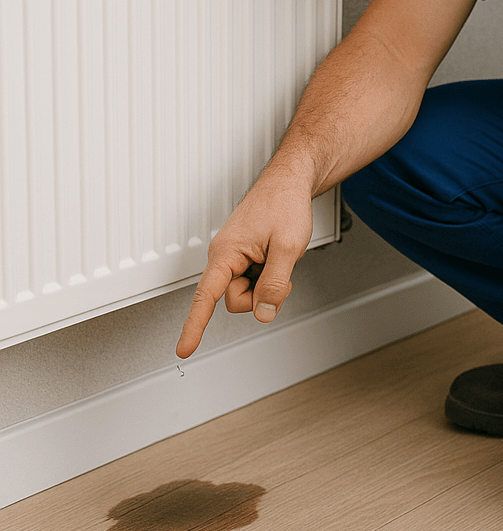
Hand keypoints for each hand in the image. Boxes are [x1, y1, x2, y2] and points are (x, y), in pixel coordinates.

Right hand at [175, 171, 312, 358]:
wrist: (291, 182)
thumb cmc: (286, 204)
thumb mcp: (288, 247)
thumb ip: (274, 284)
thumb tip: (263, 314)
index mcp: (226, 252)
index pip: (205, 297)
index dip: (194, 326)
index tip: (184, 349)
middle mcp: (225, 255)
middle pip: (236, 299)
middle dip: (262, 295)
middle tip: (282, 271)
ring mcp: (235, 256)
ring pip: (247, 292)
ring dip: (268, 284)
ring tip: (280, 257)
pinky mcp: (245, 257)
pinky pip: (254, 280)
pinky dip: (269, 276)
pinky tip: (278, 257)